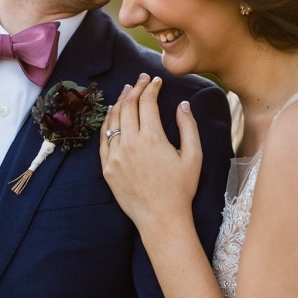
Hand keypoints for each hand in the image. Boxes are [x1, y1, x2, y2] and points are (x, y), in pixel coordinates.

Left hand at [100, 73, 201, 232]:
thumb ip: (188, 127)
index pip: (148, 102)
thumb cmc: (181, 189)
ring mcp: (115, 155)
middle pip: (128, 106)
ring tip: (127, 91)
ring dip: (120, 101)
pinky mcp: (107, 167)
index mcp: (153, 138)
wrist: (161, 218)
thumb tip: (183, 105)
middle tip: (142, 80)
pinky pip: (103, 138)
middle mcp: (130, 142)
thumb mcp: (194, 157)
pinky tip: (113, 114)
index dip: (152, 88)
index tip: (156, 81)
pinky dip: (107, 122)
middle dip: (136, 88)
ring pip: (113, 119)